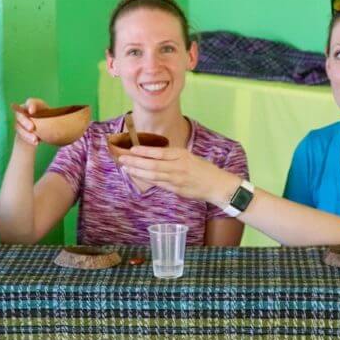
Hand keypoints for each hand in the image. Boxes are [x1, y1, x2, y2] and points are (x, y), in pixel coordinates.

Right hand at [12, 98, 49, 146]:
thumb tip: (56, 120)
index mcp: (34, 105)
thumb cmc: (49, 120)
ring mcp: (20, 121)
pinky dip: (27, 139)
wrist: (43, 130)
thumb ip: (51, 117)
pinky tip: (35, 142)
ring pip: (19, 126)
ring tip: (35, 140)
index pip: (30, 102)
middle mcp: (25, 111)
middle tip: (31, 128)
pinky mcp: (20, 130)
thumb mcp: (52, 117)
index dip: (30, 106)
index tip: (32, 112)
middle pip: (21, 114)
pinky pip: (20, 135)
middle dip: (25, 122)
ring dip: (26, 134)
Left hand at [118, 146, 238, 204]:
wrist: (217, 185)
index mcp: (182, 155)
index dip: (144, 151)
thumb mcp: (189, 157)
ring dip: (138, 172)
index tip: (132, 149)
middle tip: (122, 158)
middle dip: (136, 162)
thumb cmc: (202, 169)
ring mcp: (177, 180)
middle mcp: (178, 167)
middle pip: (153, 164)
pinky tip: (138, 176)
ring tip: (126, 168)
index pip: (160, 152)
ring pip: (153, 175)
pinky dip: (147, 180)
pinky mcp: (176, 190)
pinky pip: (159, 184)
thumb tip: (152, 154)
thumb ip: (172, 157)